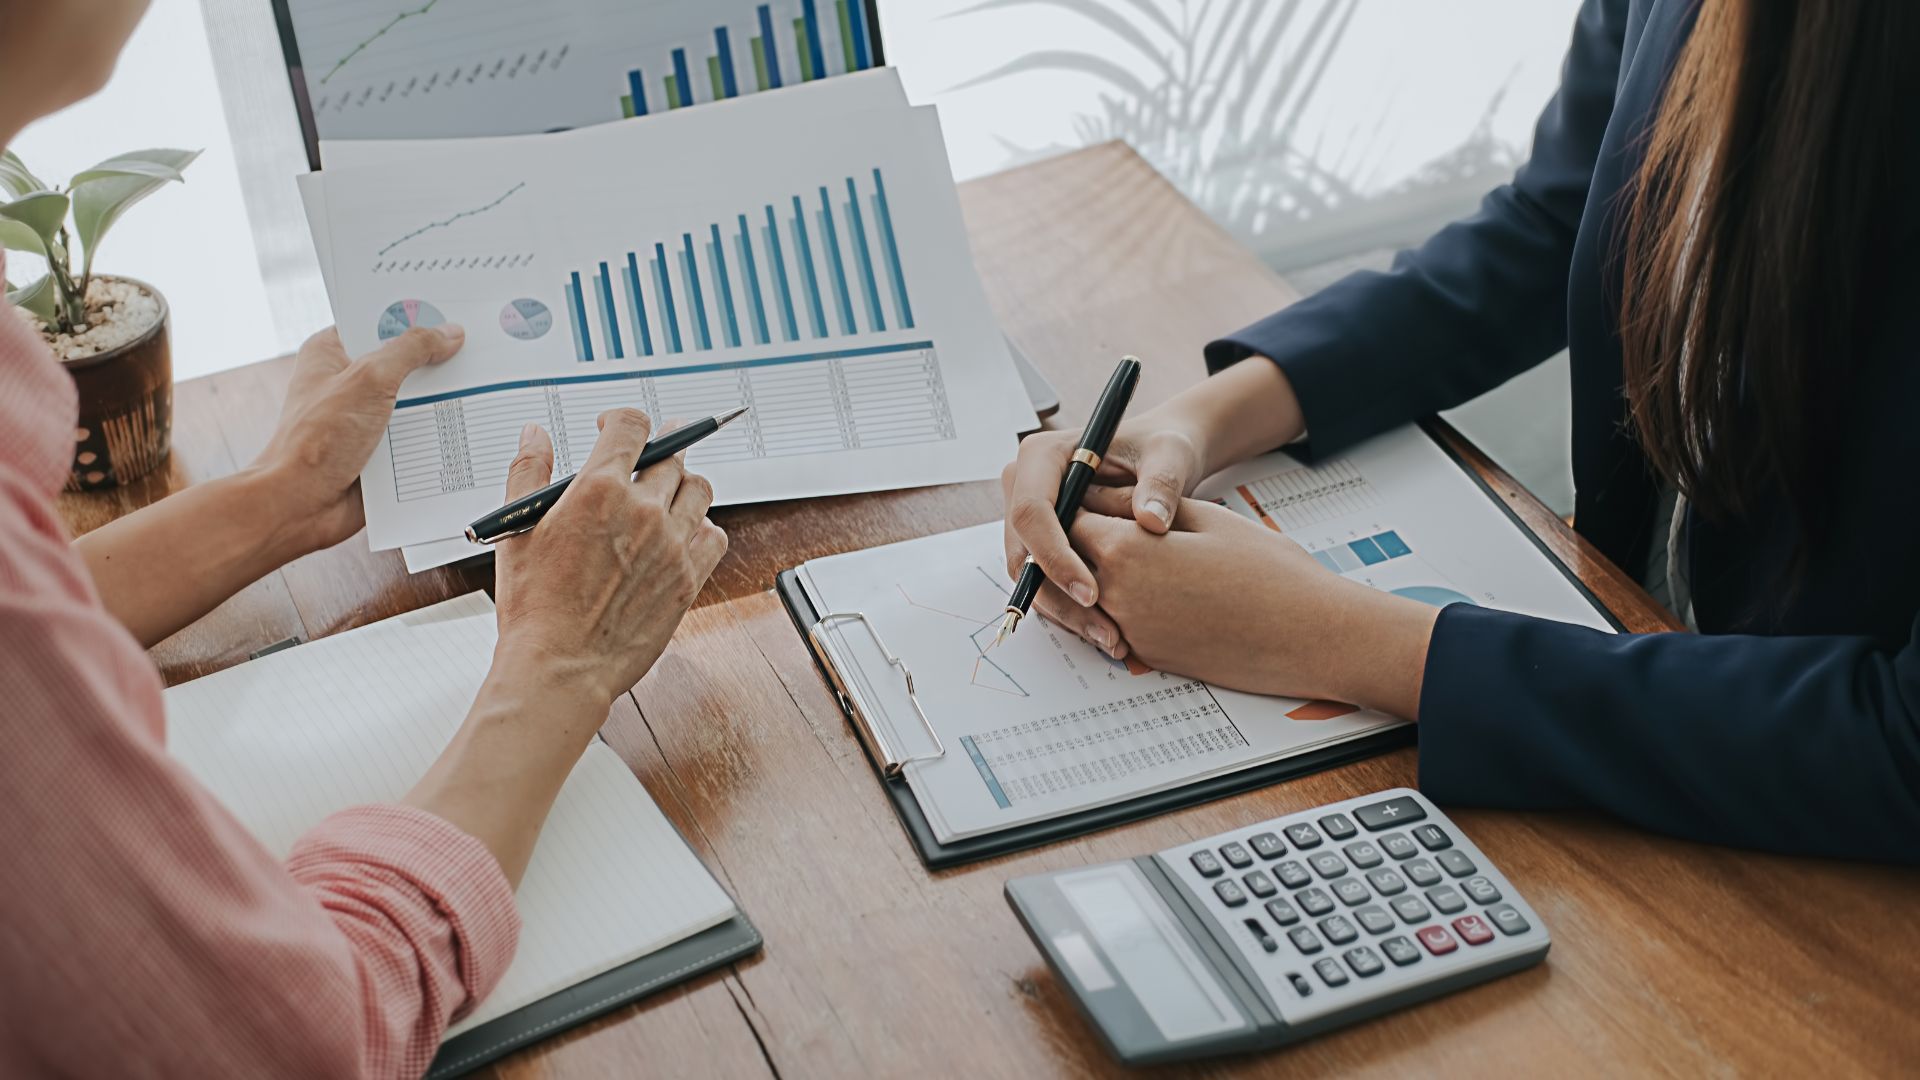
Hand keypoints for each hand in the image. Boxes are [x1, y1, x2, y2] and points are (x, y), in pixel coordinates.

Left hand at [250, 325, 464, 552]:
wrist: (302, 505)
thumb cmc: (316, 441)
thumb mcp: (369, 379)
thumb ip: (411, 351)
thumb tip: (449, 334)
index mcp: (332, 353)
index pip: (379, 322)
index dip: (414, 315)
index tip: (454, 309)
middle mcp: (348, 382)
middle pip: (404, 360)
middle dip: (437, 359)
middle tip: (479, 347)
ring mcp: (366, 417)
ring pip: (416, 399)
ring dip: (442, 400)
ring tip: (483, 385)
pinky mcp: (381, 449)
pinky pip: (419, 434)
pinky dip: (440, 433)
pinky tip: (467, 425)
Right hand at [489, 409, 728, 706]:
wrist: (560, 668)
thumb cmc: (534, 608)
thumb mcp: (518, 530)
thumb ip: (528, 472)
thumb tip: (536, 434)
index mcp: (599, 490)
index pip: (631, 425)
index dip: (622, 419)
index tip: (613, 428)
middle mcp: (644, 511)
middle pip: (671, 455)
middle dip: (658, 448)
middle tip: (650, 455)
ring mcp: (672, 544)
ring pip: (699, 489)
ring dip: (683, 484)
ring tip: (667, 492)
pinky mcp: (688, 578)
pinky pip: (715, 536)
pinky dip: (703, 527)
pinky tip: (684, 534)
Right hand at [1001, 409, 1209, 658]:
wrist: (1162, 456)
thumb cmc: (1163, 447)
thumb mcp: (1170, 456)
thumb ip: (1162, 483)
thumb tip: (1152, 522)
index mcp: (1042, 456)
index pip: (1031, 513)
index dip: (1055, 556)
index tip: (1092, 592)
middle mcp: (1024, 486)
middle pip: (1023, 551)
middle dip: (1059, 596)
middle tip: (1105, 631)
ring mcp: (1029, 517)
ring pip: (1030, 575)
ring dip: (1065, 611)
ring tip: (1111, 639)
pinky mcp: (1041, 541)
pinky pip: (1044, 581)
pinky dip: (1071, 608)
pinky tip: (1107, 630)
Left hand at [1068, 495, 1438, 716]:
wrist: (1310, 636)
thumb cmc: (1269, 572)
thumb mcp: (1203, 517)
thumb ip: (1143, 506)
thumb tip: (1107, 499)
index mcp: (1126, 552)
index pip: (1070, 519)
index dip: (1084, 502)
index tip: (1103, 493)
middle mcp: (1117, 598)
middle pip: (1070, 561)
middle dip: (1084, 539)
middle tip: (1118, 521)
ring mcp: (1131, 634)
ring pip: (1088, 597)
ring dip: (1100, 574)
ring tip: (1144, 554)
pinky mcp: (1149, 657)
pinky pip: (1116, 624)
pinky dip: (1124, 605)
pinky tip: (1163, 588)